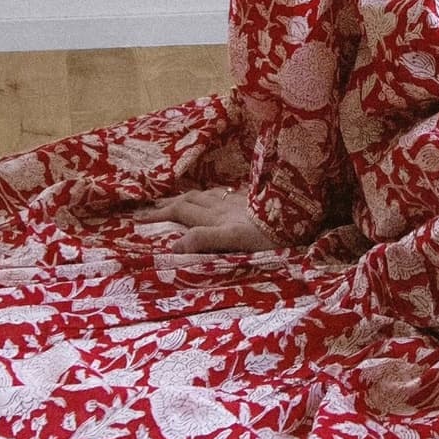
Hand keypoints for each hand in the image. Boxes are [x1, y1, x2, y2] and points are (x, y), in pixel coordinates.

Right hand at [130, 186, 283, 253]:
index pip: (181, 212)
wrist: (301, 219)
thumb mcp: (236, 242)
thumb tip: (173, 244)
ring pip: (206, 195)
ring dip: (187, 197)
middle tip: (149, 208)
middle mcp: (225, 206)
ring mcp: (239, 202)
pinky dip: (211, 195)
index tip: (137, 218)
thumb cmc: (271, 238)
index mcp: (217, 217)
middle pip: (190, 200)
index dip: (159, 214)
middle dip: (167, 204)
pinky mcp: (253, 200)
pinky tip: (216, 197)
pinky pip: (225, 194)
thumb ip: (204, 240)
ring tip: (176, 200)